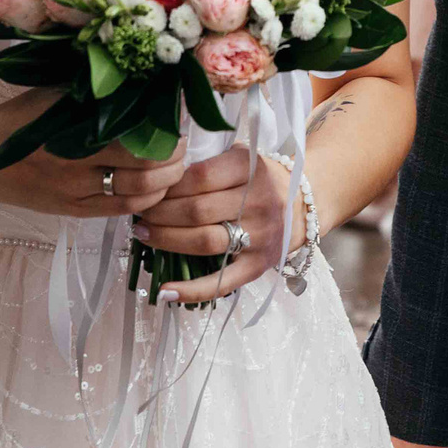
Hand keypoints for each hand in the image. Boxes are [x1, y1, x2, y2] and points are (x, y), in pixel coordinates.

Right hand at [0, 89, 186, 218]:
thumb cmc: (19, 117)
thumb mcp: (54, 95)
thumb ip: (94, 93)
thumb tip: (141, 82)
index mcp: (74, 132)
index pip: (136, 138)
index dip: (166, 133)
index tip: (178, 120)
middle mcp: (78, 166)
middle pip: (144, 172)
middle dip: (172, 161)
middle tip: (183, 145)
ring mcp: (75, 193)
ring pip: (135, 196)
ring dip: (164, 184)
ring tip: (174, 168)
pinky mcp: (72, 211)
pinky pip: (117, 211)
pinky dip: (143, 202)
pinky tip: (154, 190)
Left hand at [132, 144, 286, 304]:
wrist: (306, 203)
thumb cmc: (263, 178)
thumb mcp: (243, 156)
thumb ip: (210, 162)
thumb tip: (162, 175)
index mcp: (251, 169)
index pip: (200, 177)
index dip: (170, 185)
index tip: (151, 189)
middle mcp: (258, 202)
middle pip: (197, 210)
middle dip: (161, 213)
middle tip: (141, 213)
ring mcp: (260, 236)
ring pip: (204, 242)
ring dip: (167, 240)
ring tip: (144, 235)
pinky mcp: (259, 265)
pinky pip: (223, 282)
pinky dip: (192, 289)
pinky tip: (165, 290)